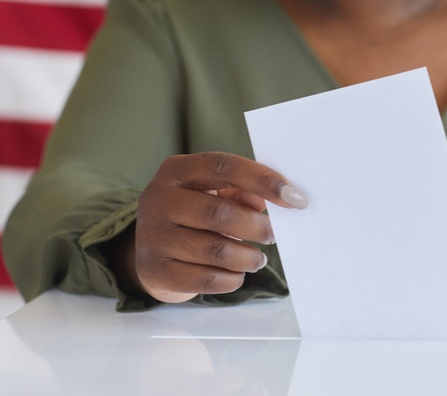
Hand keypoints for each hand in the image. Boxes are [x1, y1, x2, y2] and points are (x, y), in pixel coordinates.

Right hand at [133, 152, 306, 302]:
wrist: (150, 250)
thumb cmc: (193, 214)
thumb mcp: (212, 192)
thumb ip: (243, 190)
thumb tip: (279, 198)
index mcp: (176, 170)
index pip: (224, 167)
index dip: (263, 180)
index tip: (295, 198)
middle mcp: (158, 199)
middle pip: (220, 213)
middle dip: (258, 227)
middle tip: (273, 235)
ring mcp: (152, 235)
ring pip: (216, 251)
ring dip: (248, 257)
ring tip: (256, 258)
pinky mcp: (154, 270)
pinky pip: (205, 279)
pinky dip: (231, 279)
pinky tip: (237, 274)